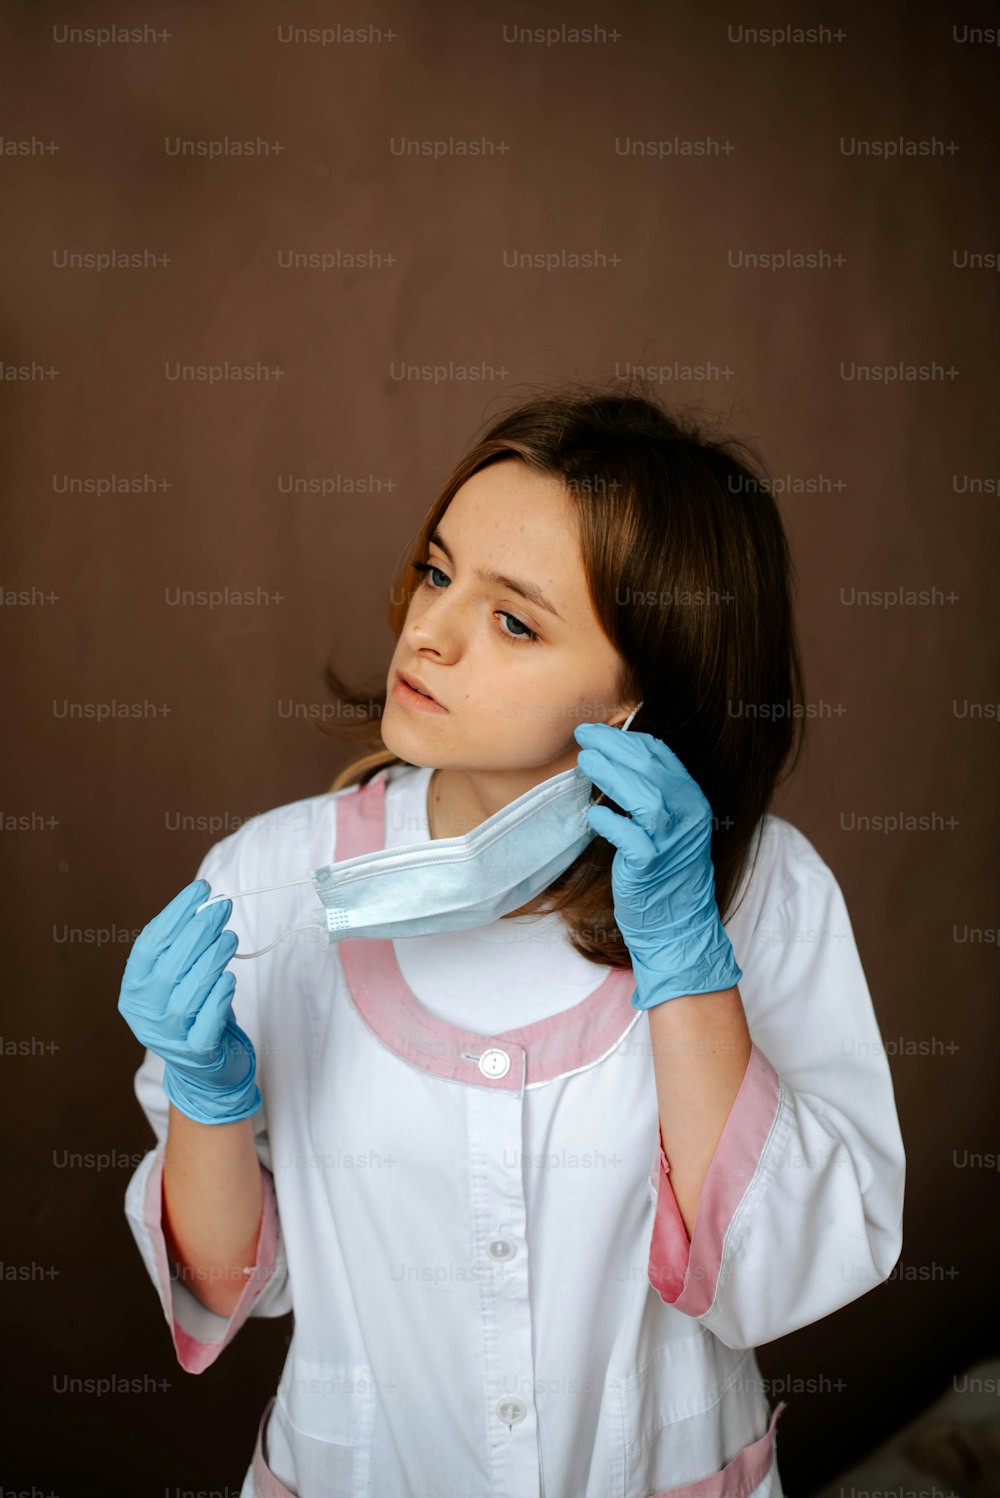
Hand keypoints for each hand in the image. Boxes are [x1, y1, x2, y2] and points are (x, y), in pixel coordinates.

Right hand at [118, 879, 261, 1124]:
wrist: (203, 1070)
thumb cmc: (193, 1012)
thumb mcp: (177, 980)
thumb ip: (182, 948)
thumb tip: (204, 902)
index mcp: (134, 989)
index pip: (150, 944)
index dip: (175, 914)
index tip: (201, 889)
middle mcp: (145, 1014)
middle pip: (169, 966)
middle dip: (197, 931)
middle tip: (222, 907)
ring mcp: (168, 1037)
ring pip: (187, 994)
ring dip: (211, 960)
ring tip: (230, 937)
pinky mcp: (196, 1054)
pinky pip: (206, 1024)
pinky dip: (218, 1000)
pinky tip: (229, 979)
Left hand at [573, 722, 741, 1008]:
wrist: (679, 922)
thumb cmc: (665, 871)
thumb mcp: (666, 825)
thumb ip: (648, 795)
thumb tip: (610, 762)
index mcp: (691, 799)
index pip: (660, 755)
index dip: (627, 738)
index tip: (600, 732)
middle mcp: (687, 815)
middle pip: (650, 767)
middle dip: (614, 745)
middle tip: (584, 735)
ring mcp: (671, 840)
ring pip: (644, 796)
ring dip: (610, 774)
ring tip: (584, 762)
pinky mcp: (651, 865)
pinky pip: (630, 837)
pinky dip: (610, 822)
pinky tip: (593, 815)